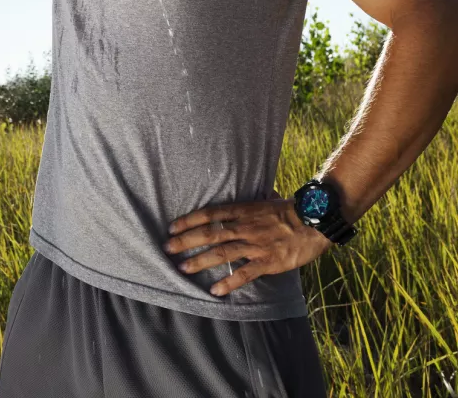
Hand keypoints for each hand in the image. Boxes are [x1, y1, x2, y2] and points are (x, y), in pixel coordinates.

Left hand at [162, 189, 333, 296]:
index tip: (171, 227)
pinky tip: (215, 290)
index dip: (188, 220)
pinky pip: (245, 273)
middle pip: (209, 233)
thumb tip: (251, 193)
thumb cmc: (290, 210)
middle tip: (168, 248)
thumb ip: (251, 202)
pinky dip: (229, 282)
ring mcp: (255, 244)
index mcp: (242, 210)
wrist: (315, 221)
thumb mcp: (265, 200)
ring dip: (200, 261)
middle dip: (186, 241)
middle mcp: (244, 226)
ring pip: (222, 253)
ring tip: (183, 268)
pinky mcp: (268, 261)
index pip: (209, 214)